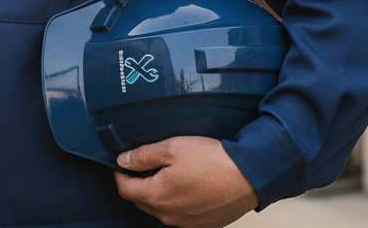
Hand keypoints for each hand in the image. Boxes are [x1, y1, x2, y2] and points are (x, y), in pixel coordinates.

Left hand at [114, 136, 258, 227]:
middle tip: (144, 164)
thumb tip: (123, 161)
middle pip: (141, 200)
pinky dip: (176, 200)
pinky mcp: (202, 224)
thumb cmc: (210, 160)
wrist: (247, 176)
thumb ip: (143, 155)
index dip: (120, 174)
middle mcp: (169, 216)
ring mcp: (186, 223)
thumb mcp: (171, 148)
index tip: (122, 162)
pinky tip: (185, 184)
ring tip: (166, 171)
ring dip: (157, 192)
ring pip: (161, 208)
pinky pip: (180, 214)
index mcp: (157, 197)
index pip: (125, 190)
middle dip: (137, 183)